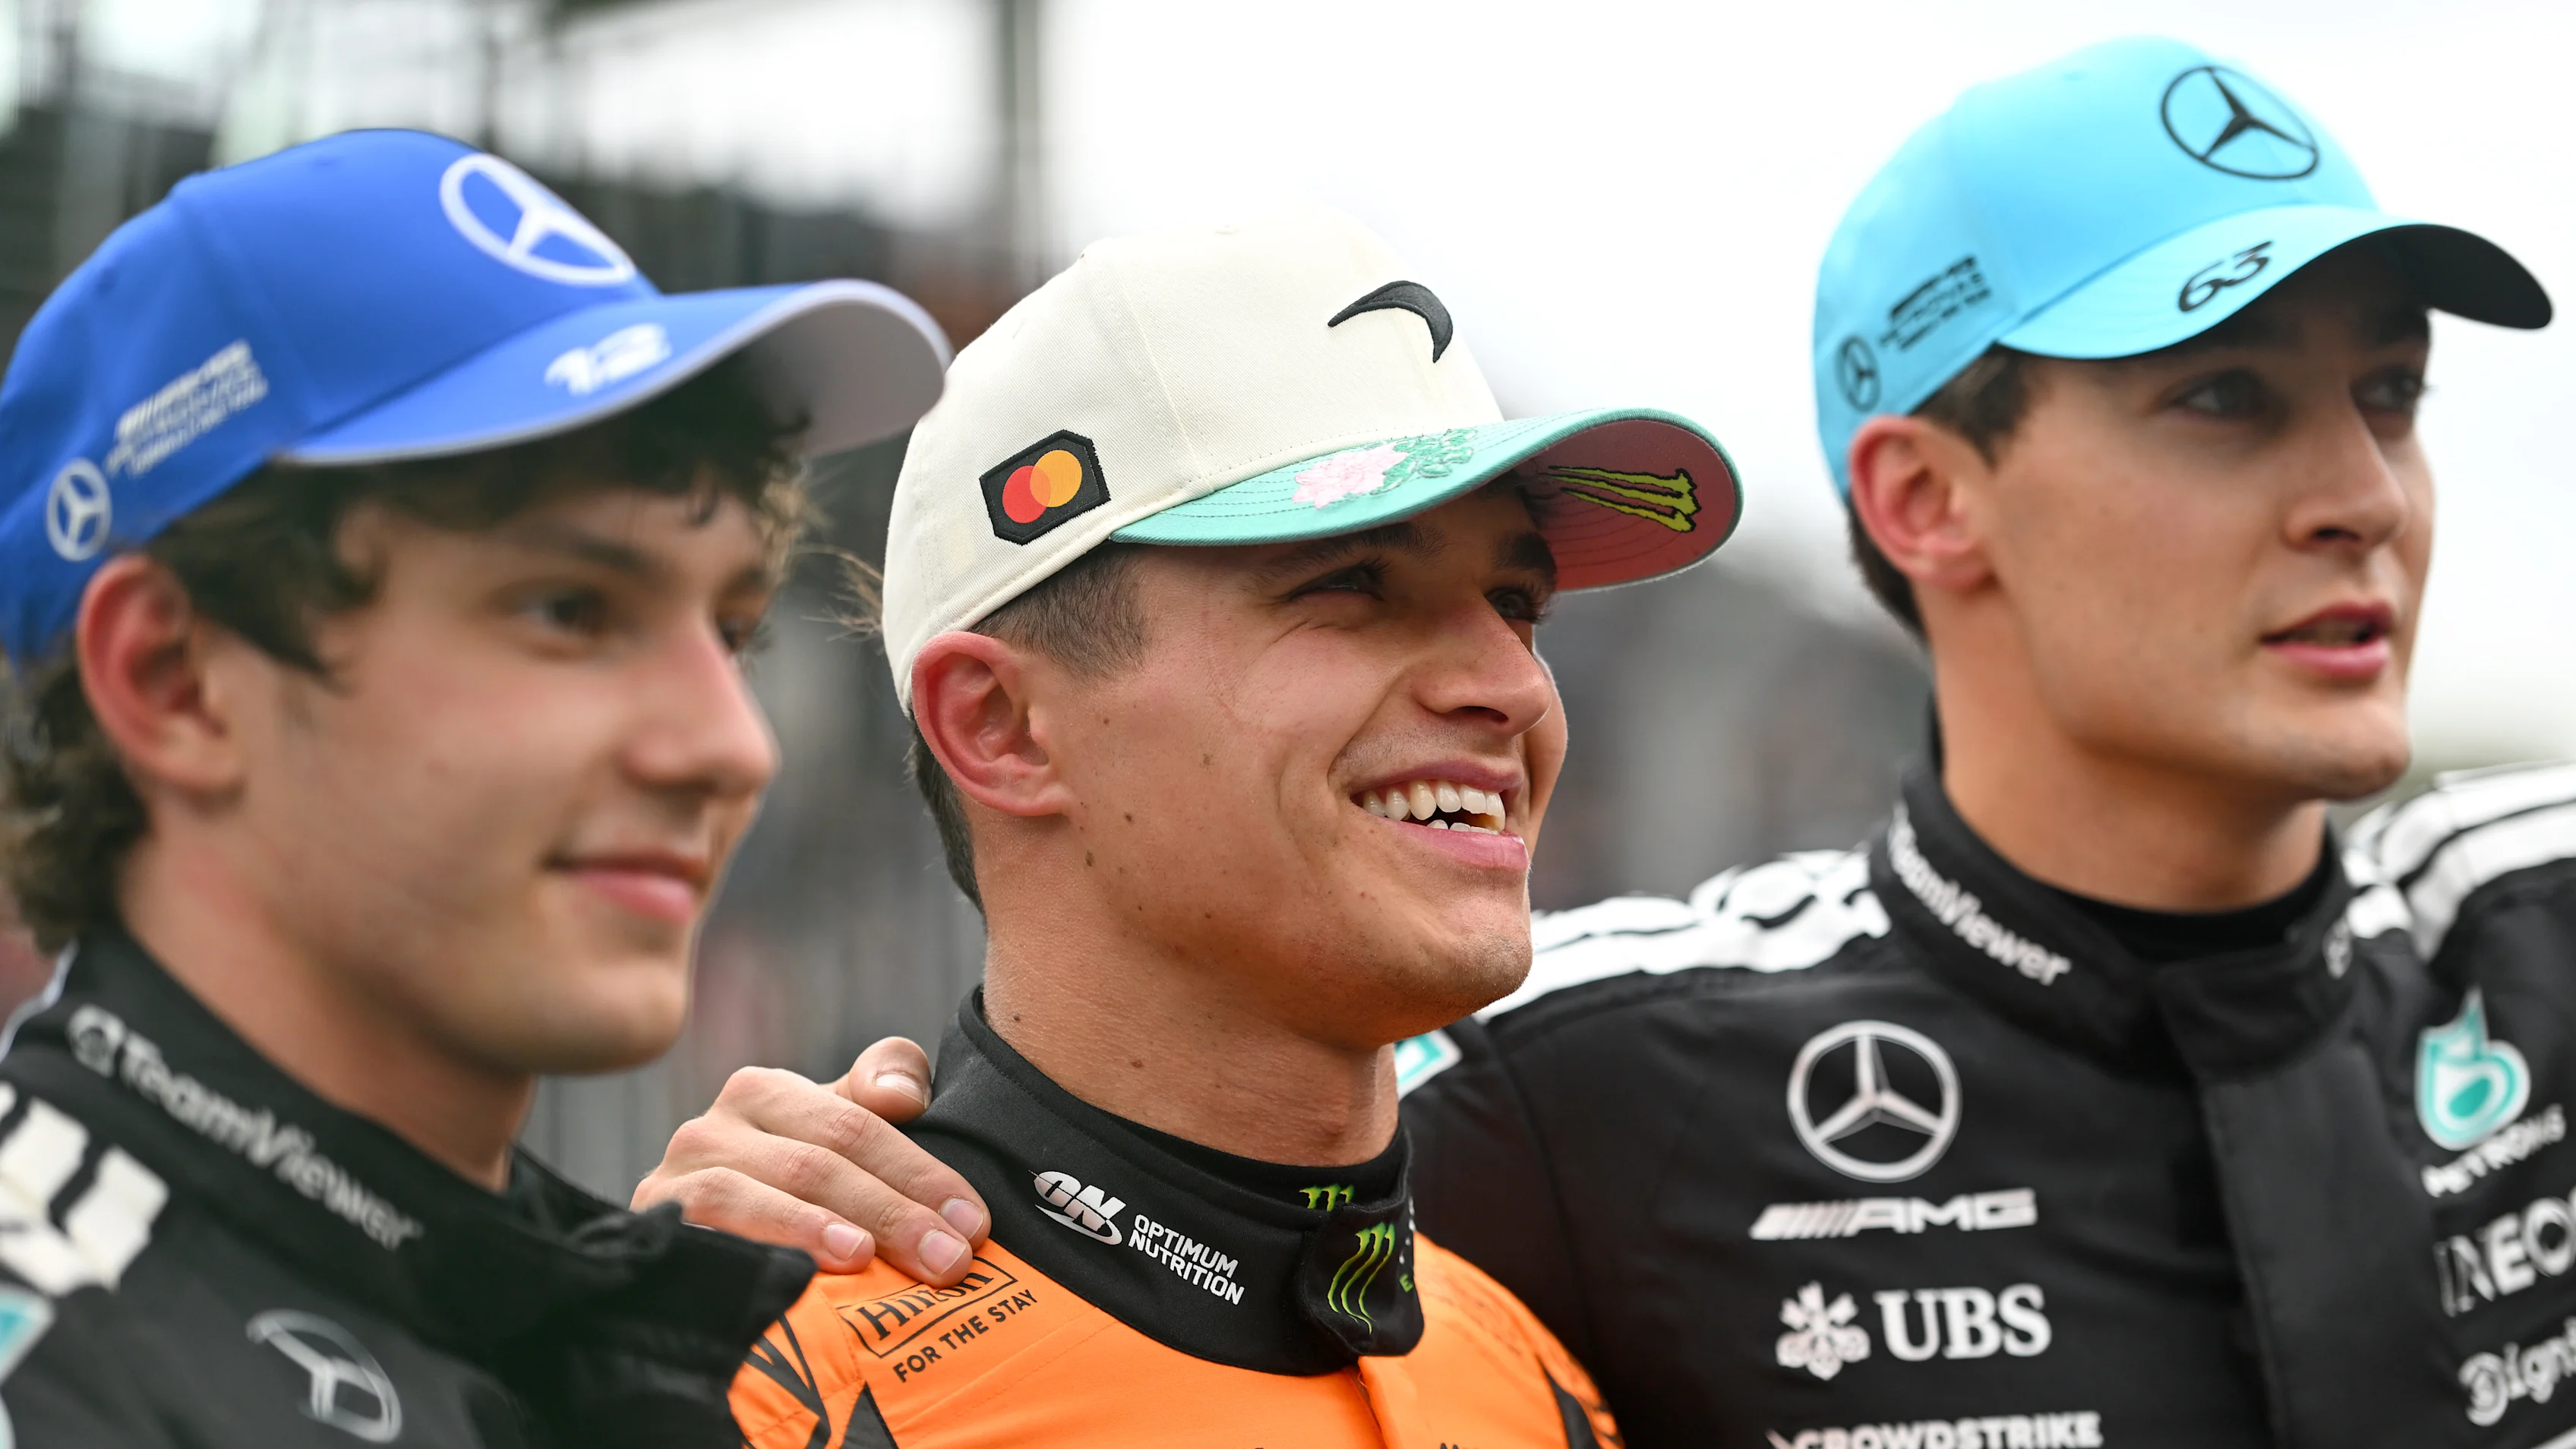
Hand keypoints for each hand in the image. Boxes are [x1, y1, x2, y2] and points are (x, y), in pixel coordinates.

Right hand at [635, 1037, 990, 1283]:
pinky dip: (754, 1247)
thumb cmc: (793, 1193)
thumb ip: (884, 1086)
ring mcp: (675, 1178)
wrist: (692, 1258)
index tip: (973, 1222)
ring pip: (756, 1191)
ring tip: (865, 1257)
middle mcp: (712, 1126)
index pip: (857, 1124)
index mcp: (765, 1092)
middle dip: (892, 1211)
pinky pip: (703, 1231)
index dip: (921, 1171)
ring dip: (815, 1225)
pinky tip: (793, 1276)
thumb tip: (905, 1096)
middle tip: (949, 1260)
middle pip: (817, 1162)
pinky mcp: (653, 1227)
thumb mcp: (840, 1135)